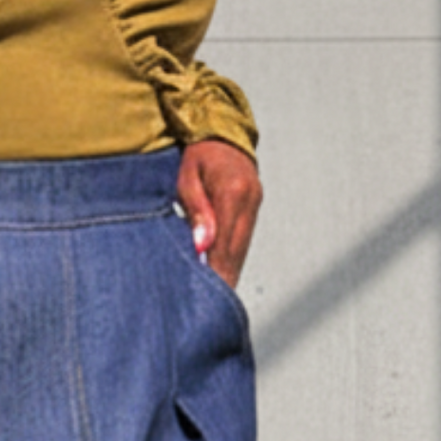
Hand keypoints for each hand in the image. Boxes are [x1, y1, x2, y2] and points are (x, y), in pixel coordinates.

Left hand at [176, 138, 261, 286]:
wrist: (218, 128)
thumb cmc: (193, 153)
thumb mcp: (185, 177)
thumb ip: (195, 210)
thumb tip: (202, 246)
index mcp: (232, 193)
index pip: (225, 245)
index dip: (218, 274)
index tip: (210, 300)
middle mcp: (249, 200)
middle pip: (237, 251)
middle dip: (225, 281)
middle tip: (213, 312)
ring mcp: (254, 203)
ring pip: (242, 247)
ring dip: (229, 272)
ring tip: (216, 300)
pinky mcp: (253, 205)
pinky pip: (243, 238)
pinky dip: (232, 257)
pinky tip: (221, 273)